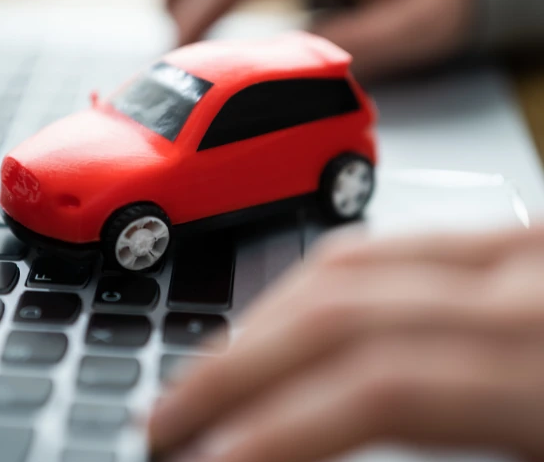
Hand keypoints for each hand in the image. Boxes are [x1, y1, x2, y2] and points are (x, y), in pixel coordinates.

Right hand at [148, 226, 543, 461]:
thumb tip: (300, 455)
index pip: (376, 386)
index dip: (273, 431)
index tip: (202, 461)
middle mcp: (533, 282)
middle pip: (338, 308)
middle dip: (234, 366)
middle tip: (172, 413)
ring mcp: (524, 245)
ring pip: (352, 260)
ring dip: (263, 319)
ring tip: (215, 370)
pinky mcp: (519, 239)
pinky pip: (394, 244)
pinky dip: (319, 284)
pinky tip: (292, 321)